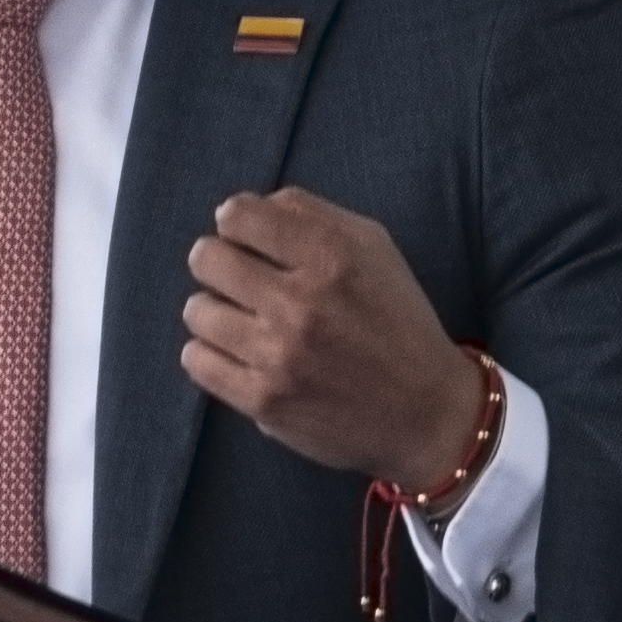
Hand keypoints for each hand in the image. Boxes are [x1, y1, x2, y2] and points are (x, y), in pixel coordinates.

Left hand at [180, 187, 487, 495]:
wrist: (425, 411)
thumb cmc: (395, 320)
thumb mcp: (373, 248)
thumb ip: (309, 214)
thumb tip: (241, 209)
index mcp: (333, 255)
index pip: (238, 215)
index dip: (235, 224)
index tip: (248, 241)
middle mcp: (302, 302)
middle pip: (207, 259)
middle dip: (218, 264)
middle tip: (239, 281)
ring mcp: (279, 355)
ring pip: (197, 310)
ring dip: (215, 311)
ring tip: (244, 322)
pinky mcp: (263, 400)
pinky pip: (195, 360)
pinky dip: (209, 353)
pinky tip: (238, 354)